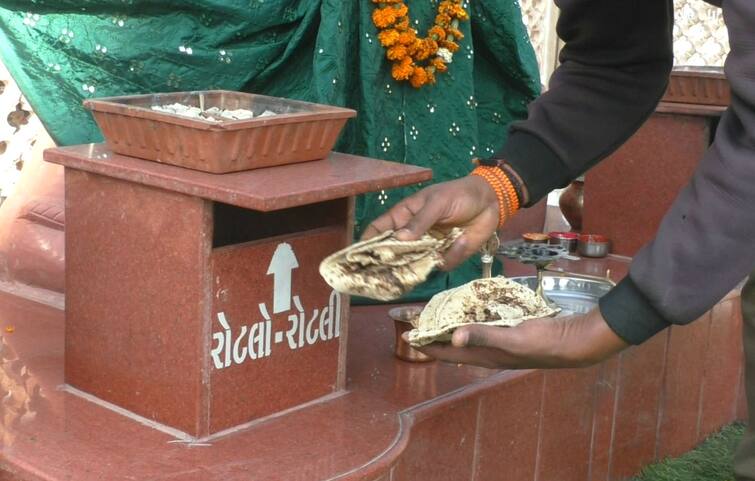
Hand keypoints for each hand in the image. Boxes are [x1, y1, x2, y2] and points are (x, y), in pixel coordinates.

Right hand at [361, 176, 499, 269]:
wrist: (490, 201)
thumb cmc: (458, 194)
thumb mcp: (437, 202)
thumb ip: (420, 221)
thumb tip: (400, 238)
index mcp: (404, 217)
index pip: (379, 231)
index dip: (366, 243)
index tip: (357, 258)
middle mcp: (413, 236)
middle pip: (394, 254)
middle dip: (389, 265)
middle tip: (384, 275)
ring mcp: (429, 248)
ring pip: (416, 265)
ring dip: (422, 265)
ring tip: (429, 259)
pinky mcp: (448, 255)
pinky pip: (443, 264)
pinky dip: (453, 255)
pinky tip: (462, 239)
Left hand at [408, 308, 628, 368]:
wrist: (574, 342)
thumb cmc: (543, 343)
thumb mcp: (512, 339)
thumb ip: (483, 336)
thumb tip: (451, 338)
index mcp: (484, 356)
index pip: (446, 353)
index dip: (425, 344)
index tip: (406, 333)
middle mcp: (488, 352)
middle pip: (452, 344)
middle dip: (434, 333)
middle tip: (417, 318)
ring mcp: (499, 343)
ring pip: (466, 335)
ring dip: (450, 325)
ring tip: (436, 312)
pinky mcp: (510, 332)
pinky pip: (483, 325)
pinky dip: (471, 318)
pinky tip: (470, 306)